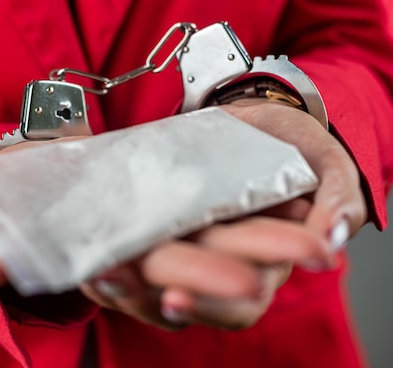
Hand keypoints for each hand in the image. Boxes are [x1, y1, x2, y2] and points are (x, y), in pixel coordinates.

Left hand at [81, 100, 365, 330]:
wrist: (251, 120)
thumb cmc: (289, 144)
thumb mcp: (323, 164)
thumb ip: (335, 198)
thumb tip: (331, 238)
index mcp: (256, 261)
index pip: (236, 302)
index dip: (208, 303)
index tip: (176, 297)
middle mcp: (214, 264)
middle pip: (182, 297)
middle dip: (146, 294)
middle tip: (119, 281)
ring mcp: (179, 249)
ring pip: (147, 288)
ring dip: (120, 285)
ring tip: (98, 271)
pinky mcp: (149, 231)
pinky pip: (124, 258)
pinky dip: (103, 261)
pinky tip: (88, 256)